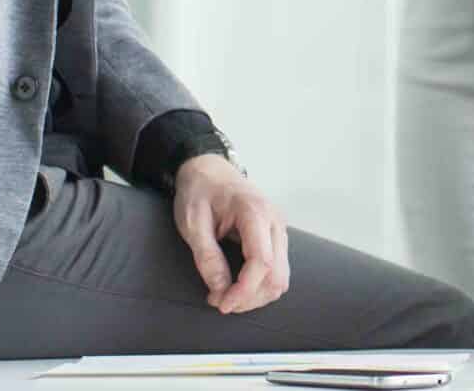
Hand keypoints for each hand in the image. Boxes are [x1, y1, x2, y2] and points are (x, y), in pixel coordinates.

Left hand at [171, 154, 290, 315]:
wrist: (210, 171)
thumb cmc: (200, 192)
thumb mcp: (192, 223)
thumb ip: (207, 257)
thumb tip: (220, 289)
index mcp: (254, 212)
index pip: (262, 262)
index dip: (244, 290)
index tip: (221, 304)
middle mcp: (274, 220)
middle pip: (277, 275)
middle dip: (250, 298)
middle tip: (220, 302)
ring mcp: (278, 228)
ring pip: (281, 277)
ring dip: (256, 295)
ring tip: (228, 296)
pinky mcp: (275, 236)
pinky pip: (277, 270)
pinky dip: (260, 285)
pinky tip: (239, 286)